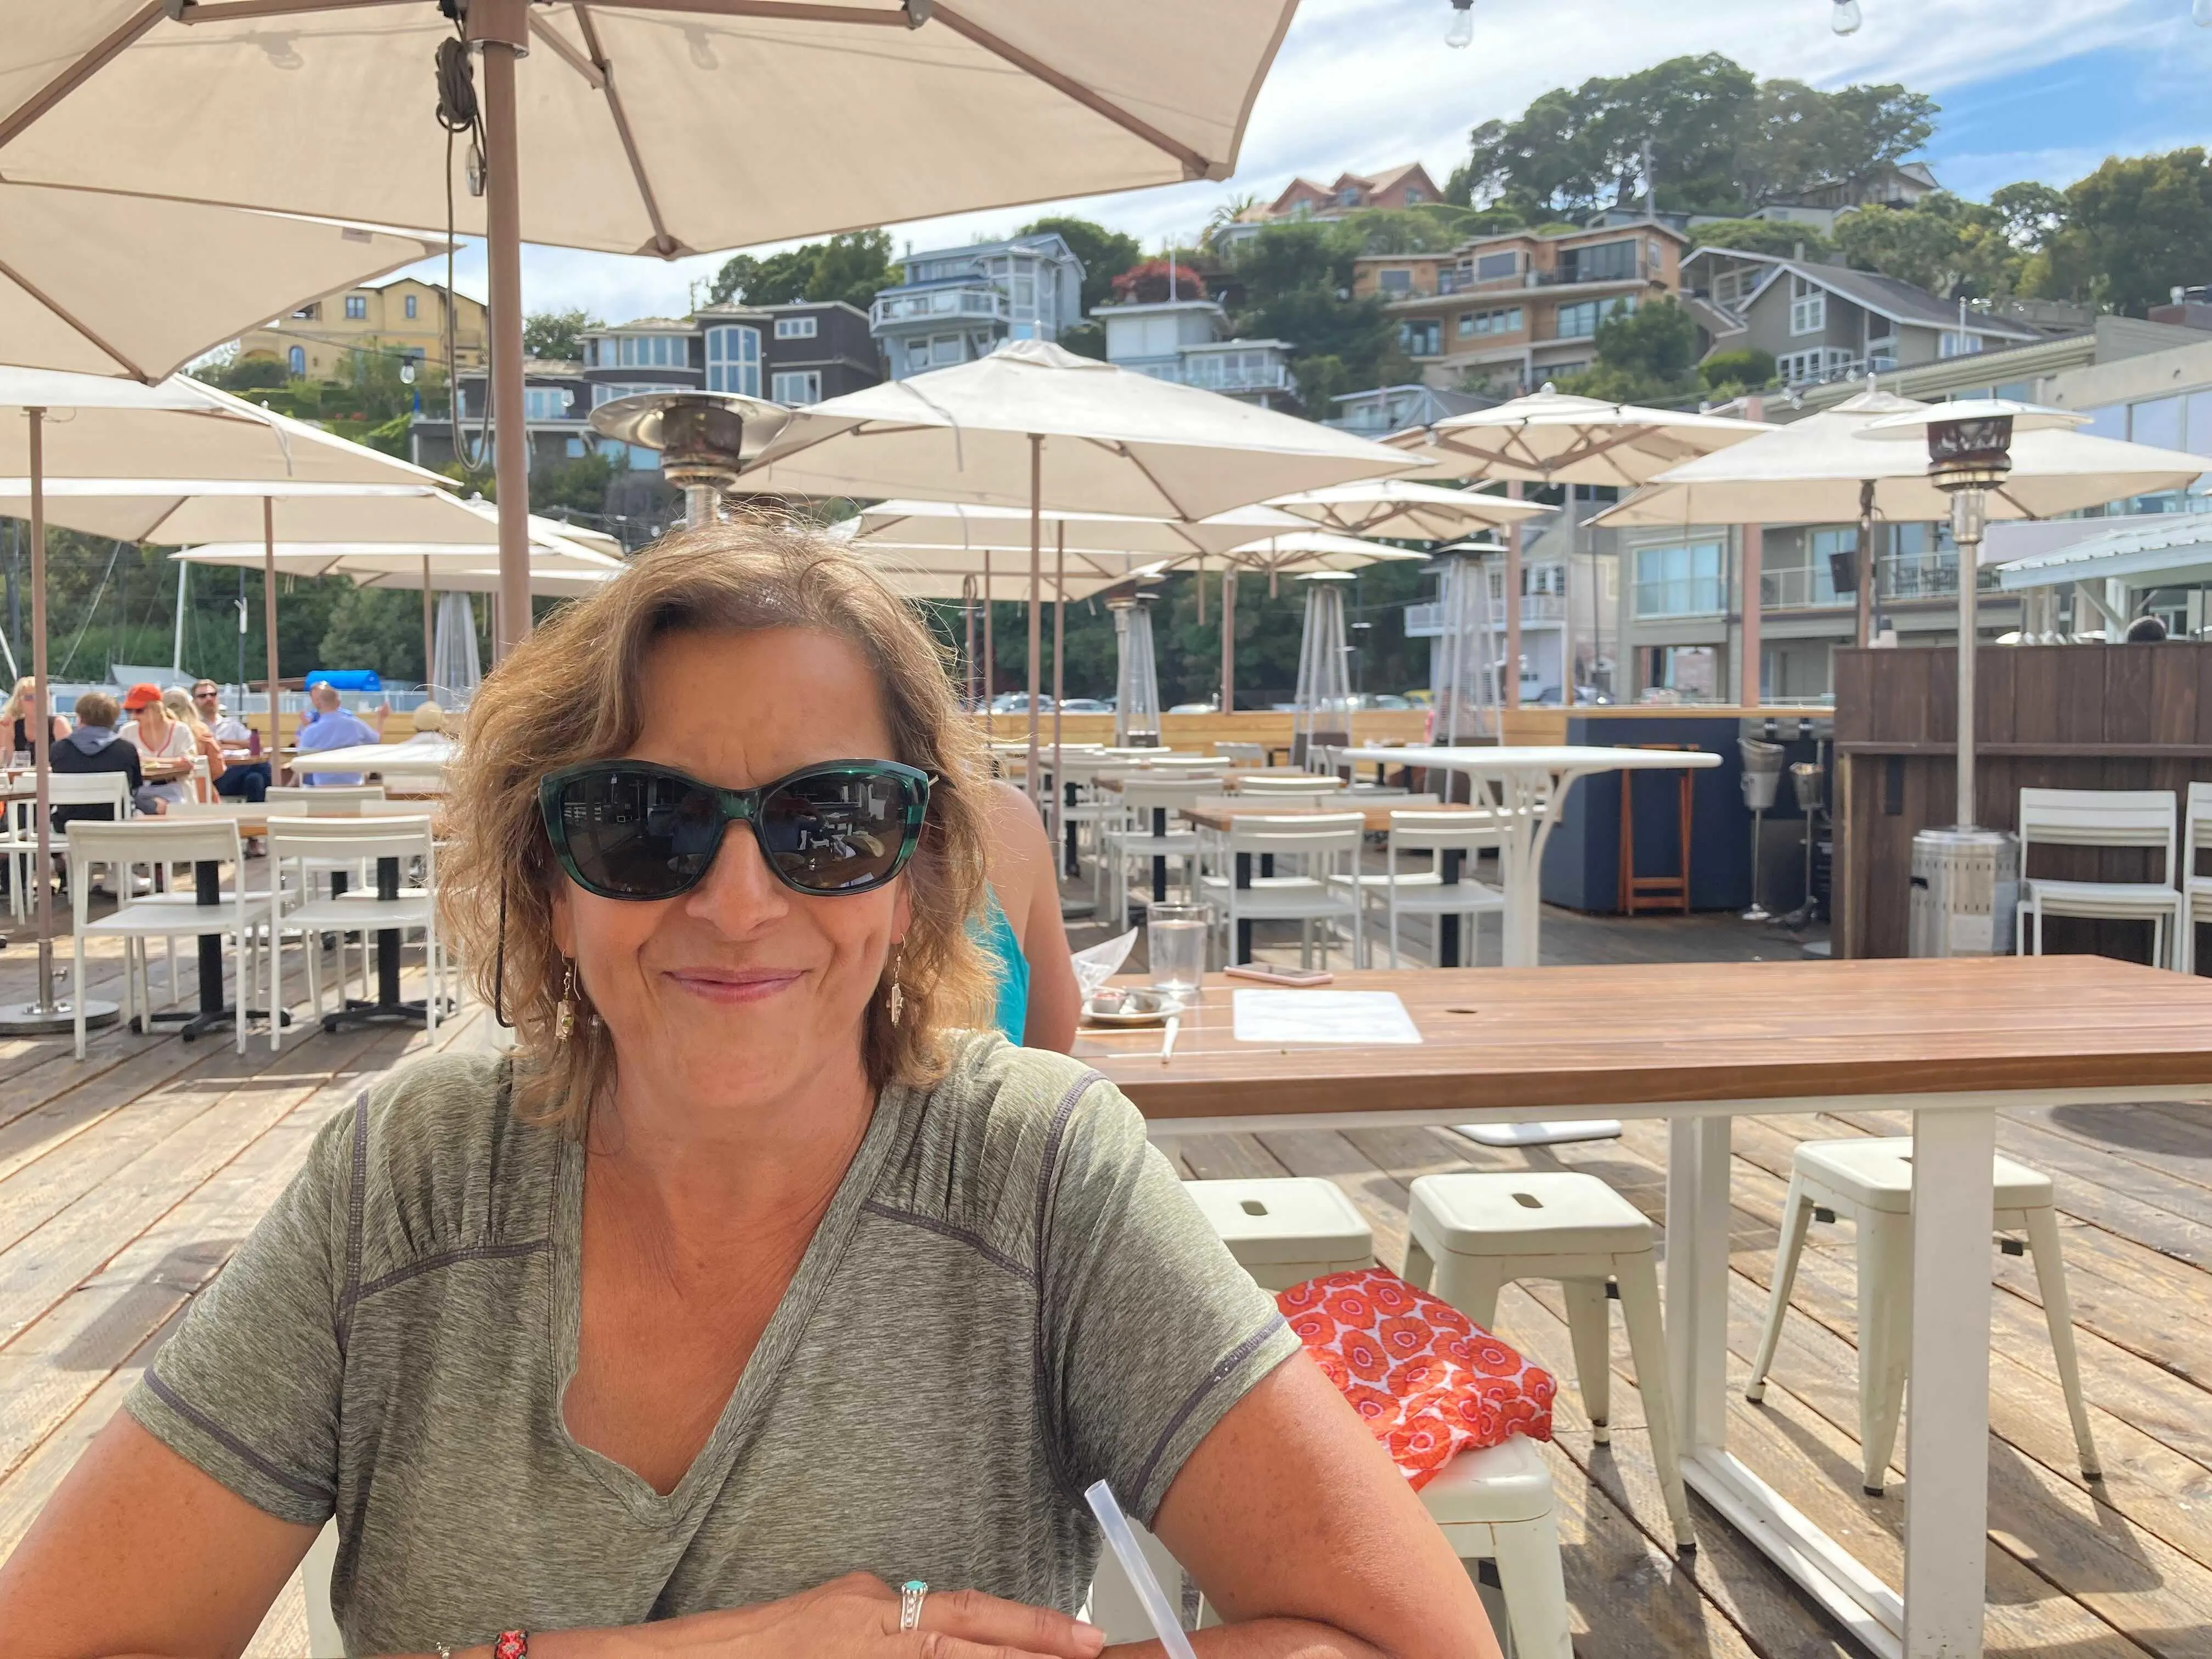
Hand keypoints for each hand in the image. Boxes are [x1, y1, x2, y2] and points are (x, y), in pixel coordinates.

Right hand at [530, 1573, 1106, 1658]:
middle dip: (1036, 1653)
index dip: (1031, 1626)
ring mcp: (858, 1654)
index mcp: (871, 1604)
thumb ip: (886, 1624)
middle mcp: (870, 1625)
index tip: (1083, 1637)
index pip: (969, 1613)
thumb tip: (938, 1631)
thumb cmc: (756, 1649)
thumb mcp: (831, 1622)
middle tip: (1093, 1654)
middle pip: (972, 1642)